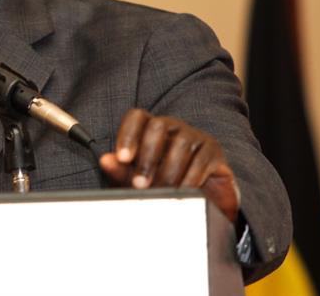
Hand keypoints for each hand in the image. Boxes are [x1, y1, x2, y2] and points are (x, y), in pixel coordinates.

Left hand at [99, 109, 239, 222]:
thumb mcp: (140, 178)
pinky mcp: (213, 151)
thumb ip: (122, 170)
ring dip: (168, 172)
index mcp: (151, 129)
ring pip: (181, 144)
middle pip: (158, 126)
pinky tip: (182, 192)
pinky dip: (190, 179)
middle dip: (147, 157)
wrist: (202, 201)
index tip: (122, 158)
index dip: (127, 134)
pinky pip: (201, 160)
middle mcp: (173, 127)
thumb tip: (105, 160)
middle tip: (139, 184)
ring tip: (161, 192)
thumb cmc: (166, 183)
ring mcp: (195, 136)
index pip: (136, 117)